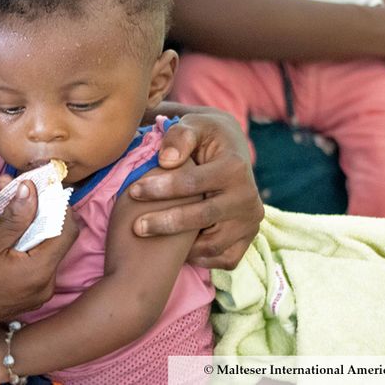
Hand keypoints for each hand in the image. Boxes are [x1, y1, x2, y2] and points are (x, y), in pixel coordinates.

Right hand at [0, 181, 77, 318]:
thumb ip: (15, 216)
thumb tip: (30, 188)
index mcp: (40, 271)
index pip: (67, 231)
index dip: (60, 207)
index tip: (46, 191)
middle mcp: (47, 285)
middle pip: (56, 240)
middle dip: (41, 214)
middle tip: (25, 194)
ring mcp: (40, 293)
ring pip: (45, 251)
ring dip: (33, 228)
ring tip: (11, 209)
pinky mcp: (31, 296)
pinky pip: (37, 264)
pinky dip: (27, 245)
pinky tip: (9, 232)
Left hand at [128, 107, 263, 268]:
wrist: (231, 148)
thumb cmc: (204, 136)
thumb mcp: (193, 125)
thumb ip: (178, 136)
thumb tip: (166, 160)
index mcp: (235, 168)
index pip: (193, 184)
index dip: (160, 188)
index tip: (134, 191)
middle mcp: (249, 197)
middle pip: (203, 218)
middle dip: (166, 223)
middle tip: (136, 226)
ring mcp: (251, 220)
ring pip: (214, 244)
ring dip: (181, 247)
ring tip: (153, 239)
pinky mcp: (249, 237)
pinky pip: (225, 258)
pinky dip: (201, 258)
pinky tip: (177, 249)